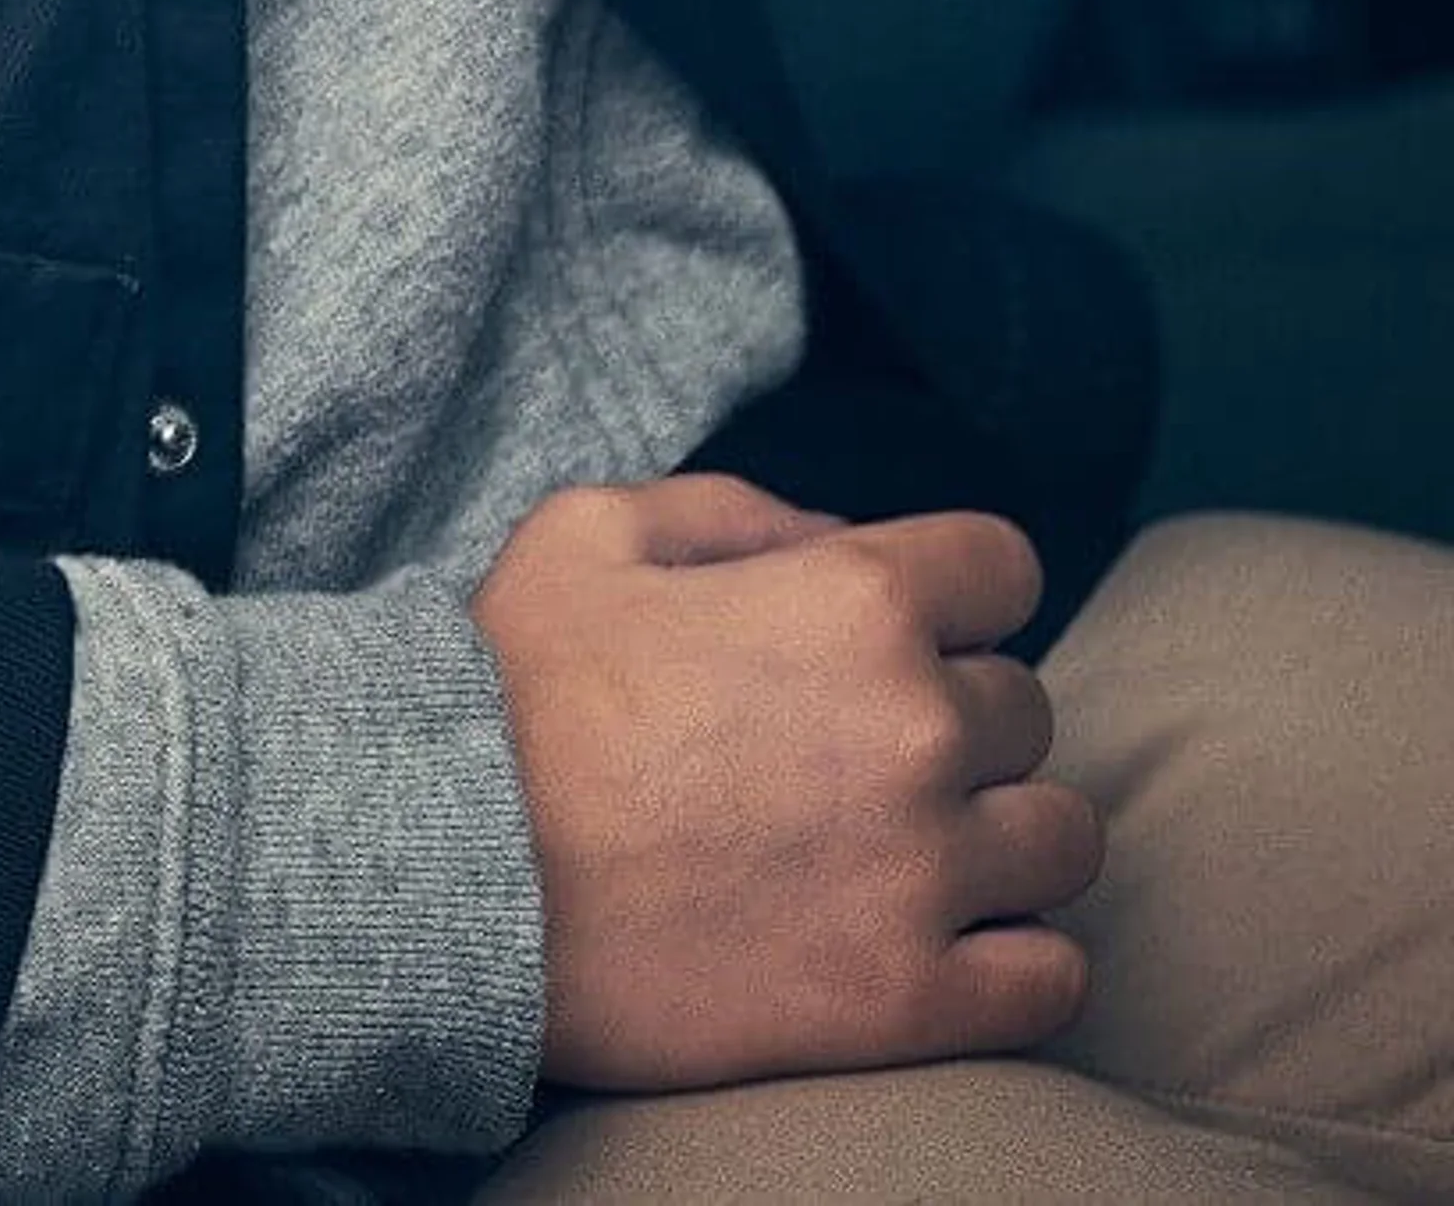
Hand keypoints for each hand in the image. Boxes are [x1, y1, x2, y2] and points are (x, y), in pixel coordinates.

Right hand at [471, 472, 1104, 1090]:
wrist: (451, 877)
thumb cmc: (509, 694)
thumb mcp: (592, 530)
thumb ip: (738, 511)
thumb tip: (838, 540)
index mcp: (855, 596)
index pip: (1004, 568)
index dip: (956, 592)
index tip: (909, 632)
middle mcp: (917, 725)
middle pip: (1026, 707)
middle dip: (961, 718)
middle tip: (867, 754)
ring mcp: (923, 872)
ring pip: (1063, 840)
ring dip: (1006, 838)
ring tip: (924, 852)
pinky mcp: (909, 1003)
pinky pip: (1049, 979)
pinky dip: (1022, 962)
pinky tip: (956, 946)